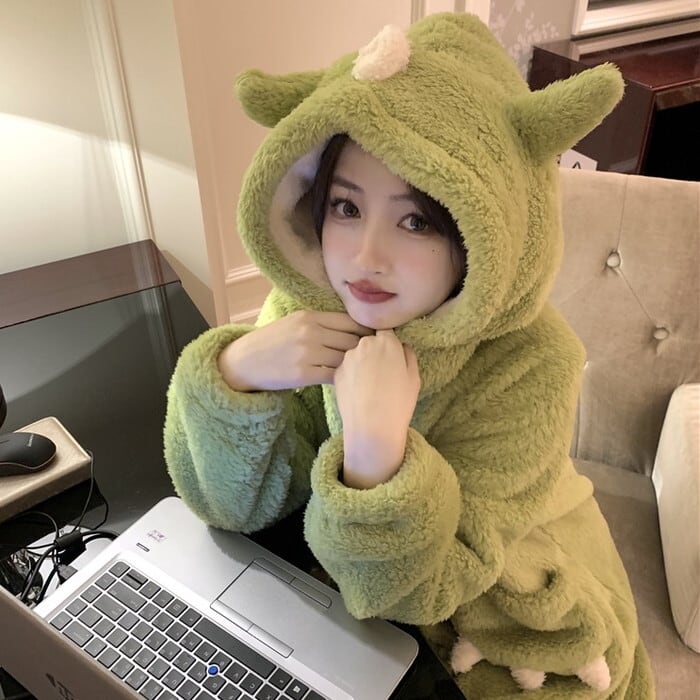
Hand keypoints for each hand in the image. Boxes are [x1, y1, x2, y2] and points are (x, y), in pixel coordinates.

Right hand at [218, 311, 371, 391]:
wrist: (244, 361)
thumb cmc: (272, 342)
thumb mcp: (295, 323)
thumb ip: (322, 323)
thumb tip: (356, 329)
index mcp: (310, 317)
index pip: (351, 321)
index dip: (366, 331)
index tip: (374, 340)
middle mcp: (310, 332)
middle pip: (352, 340)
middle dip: (364, 350)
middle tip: (373, 359)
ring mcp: (307, 354)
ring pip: (345, 359)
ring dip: (354, 366)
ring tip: (361, 371)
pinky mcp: (303, 374)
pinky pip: (334, 376)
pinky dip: (342, 378)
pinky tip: (345, 380)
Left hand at [335, 330, 420, 488]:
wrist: (372, 427)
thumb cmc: (399, 402)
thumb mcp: (414, 378)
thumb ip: (408, 355)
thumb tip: (401, 346)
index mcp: (386, 342)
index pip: (385, 331)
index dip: (388, 342)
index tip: (390, 354)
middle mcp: (364, 344)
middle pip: (368, 340)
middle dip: (374, 350)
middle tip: (380, 370)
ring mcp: (347, 358)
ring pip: (355, 353)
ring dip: (361, 361)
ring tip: (368, 383)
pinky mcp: (336, 372)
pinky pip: (346, 367)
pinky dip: (351, 374)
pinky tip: (357, 391)